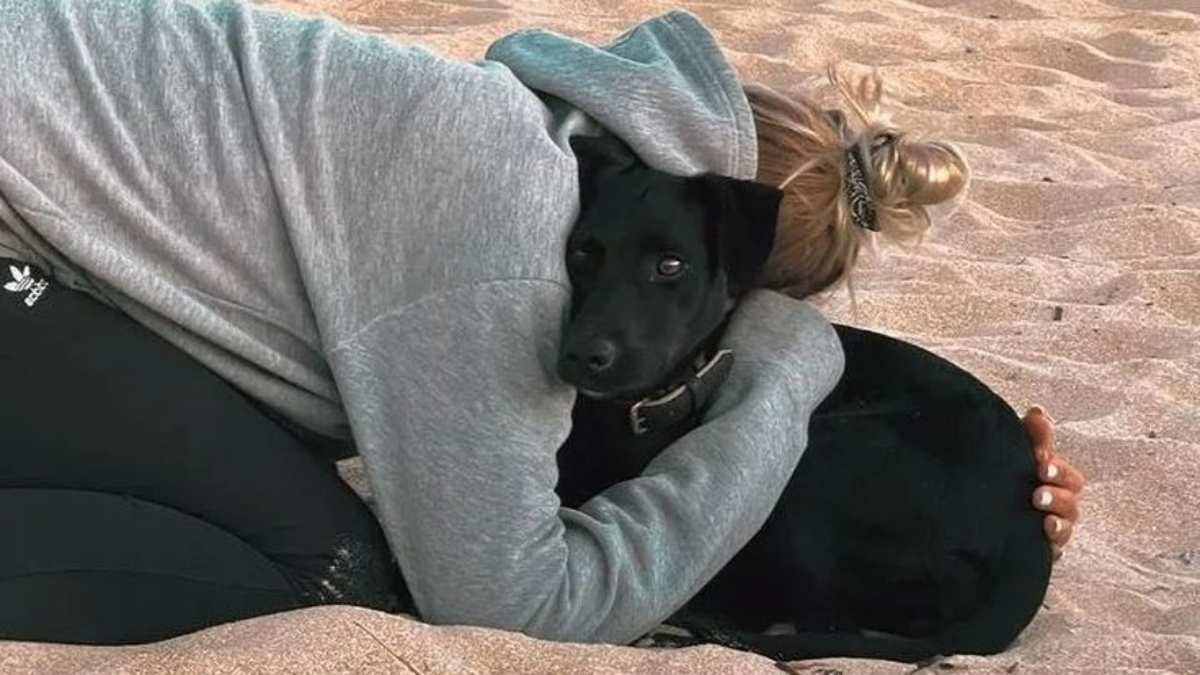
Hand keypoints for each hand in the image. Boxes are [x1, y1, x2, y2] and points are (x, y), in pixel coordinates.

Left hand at [1023, 406, 1084, 561]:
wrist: (981, 513)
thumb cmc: (1011, 475)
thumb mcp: (1019, 453)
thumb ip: (1032, 434)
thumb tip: (1038, 410)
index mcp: (1055, 480)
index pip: (1066, 474)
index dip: (1057, 467)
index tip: (1039, 461)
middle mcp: (1058, 505)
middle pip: (1071, 502)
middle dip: (1058, 496)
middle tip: (1037, 493)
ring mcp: (1051, 529)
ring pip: (1065, 528)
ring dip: (1058, 523)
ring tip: (1043, 520)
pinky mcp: (1040, 550)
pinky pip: (1053, 552)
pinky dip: (1051, 547)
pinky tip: (1041, 541)